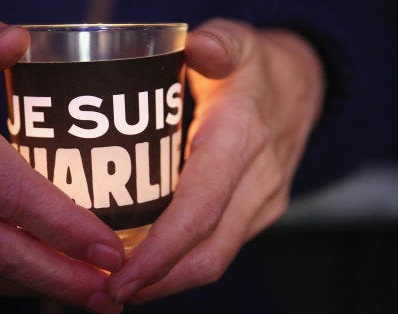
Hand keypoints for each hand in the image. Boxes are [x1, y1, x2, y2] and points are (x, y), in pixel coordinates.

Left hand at [108, 18, 324, 303]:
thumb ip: (218, 43)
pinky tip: (150, 264)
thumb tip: (198, 48)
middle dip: (158, 282)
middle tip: (109, 293)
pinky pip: (221, 248)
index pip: (200, 210)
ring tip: (122, 286)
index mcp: (241, 139)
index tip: (122, 276)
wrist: (303, 87)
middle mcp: (257, 180)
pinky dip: (184, 264)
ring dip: (169, 280)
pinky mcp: (259, 211)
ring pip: (216, 257)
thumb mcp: (237, 42)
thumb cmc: (257, 67)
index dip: (161, 251)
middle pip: (208, 252)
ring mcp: (263, 201)